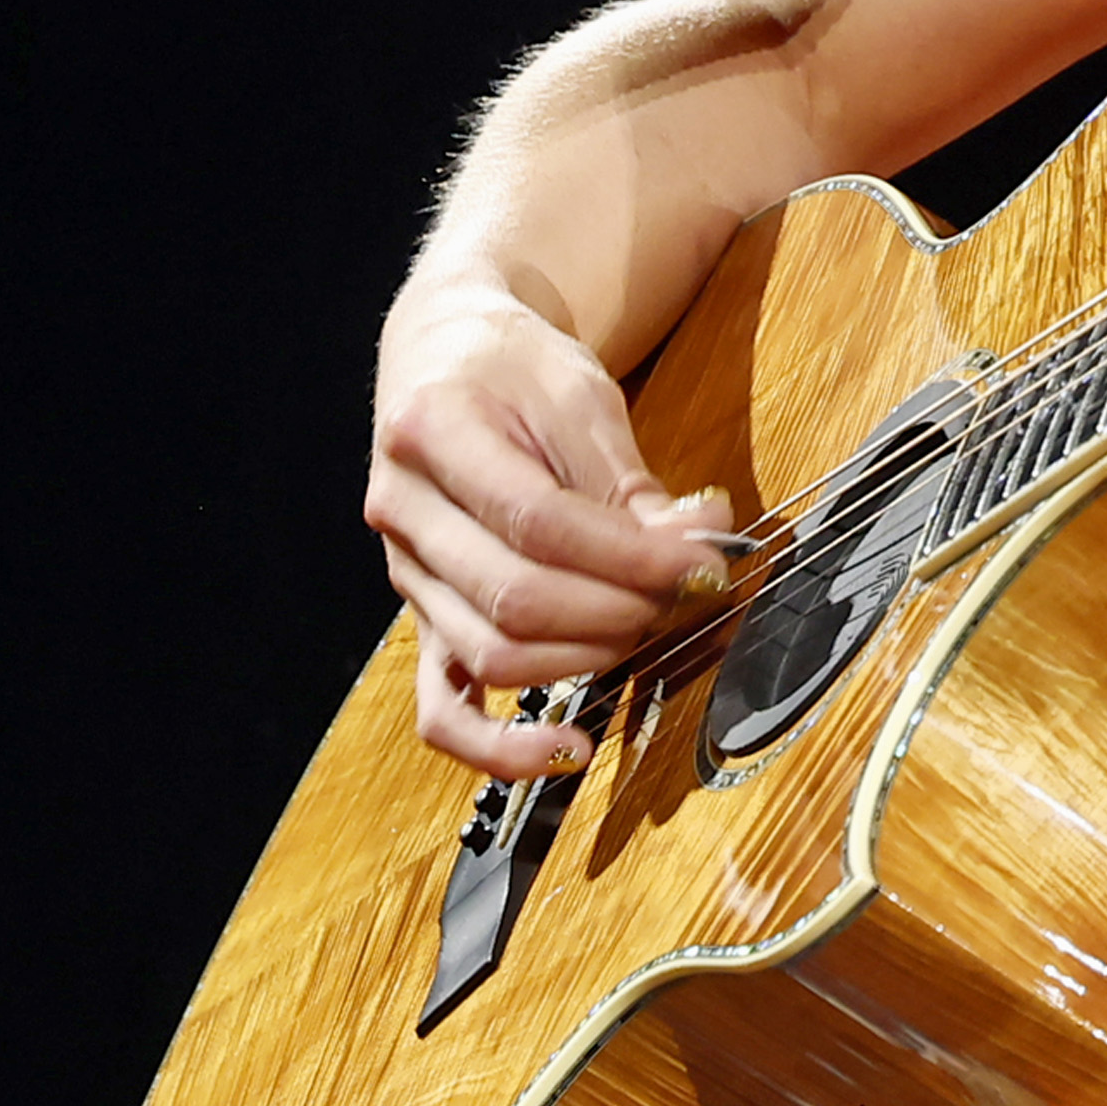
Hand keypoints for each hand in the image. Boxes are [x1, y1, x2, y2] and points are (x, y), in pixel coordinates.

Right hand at [365, 278, 737, 773]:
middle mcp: (401, 510)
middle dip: (621, 609)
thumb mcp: (580, 396)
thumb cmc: (515, 368)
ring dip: (589, 658)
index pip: (538, 521)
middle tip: (688, 594)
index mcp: (431, 431)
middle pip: (516, 597)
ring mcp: (406, 574)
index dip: (631, 557)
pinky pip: (444, 708)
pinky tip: (568, 750)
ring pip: (492, 655)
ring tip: (650, 627)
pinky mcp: (423, 618)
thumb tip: (700, 550)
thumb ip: (632, 483)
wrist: (448, 355)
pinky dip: (501, 747)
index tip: (704, 564)